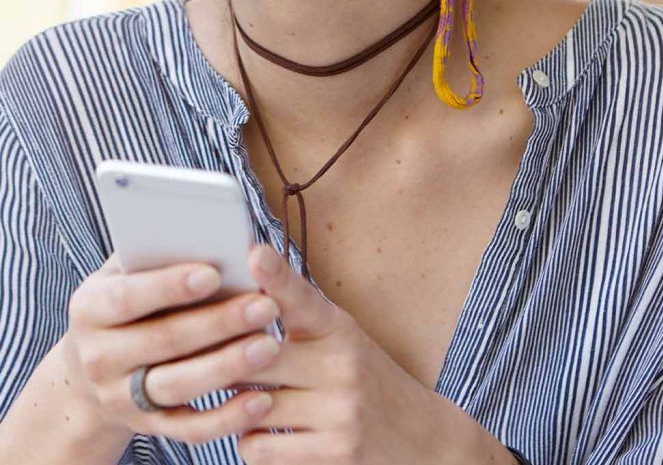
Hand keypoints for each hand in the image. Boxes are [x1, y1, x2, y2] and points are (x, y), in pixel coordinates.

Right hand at [65, 251, 286, 443]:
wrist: (89, 370)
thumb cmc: (124, 300)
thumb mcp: (122, 272)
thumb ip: (154, 252)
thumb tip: (201, 226)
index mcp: (91, 308)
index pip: (129, 296)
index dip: (169, 286)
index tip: (212, 273)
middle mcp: (99, 356)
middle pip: (163, 341)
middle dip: (217, 323)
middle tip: (265, 305)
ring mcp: (121, 397)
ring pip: (178, 387)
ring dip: (227, 367)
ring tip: (269, 345)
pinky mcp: (147, 426)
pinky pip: (189, 429)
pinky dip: (226, 419)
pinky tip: (261, 399)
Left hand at [235, 244, 466, 463]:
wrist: (420, 437)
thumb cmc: (362, 377)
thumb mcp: (339, 337)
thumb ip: (295, 316)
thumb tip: (239, 288)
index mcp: (338, 327)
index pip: (302, 298)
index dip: (277, 276)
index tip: (255, 254)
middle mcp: (341, 364)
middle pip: (258, 358)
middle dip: (225, 360)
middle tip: (205, 358)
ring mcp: (341, 410)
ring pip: (252, 407)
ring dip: (235, 406)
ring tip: (238, 397)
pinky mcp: (336, 453)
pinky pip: (260, 448)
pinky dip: (250, 442)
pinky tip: (261, 432)